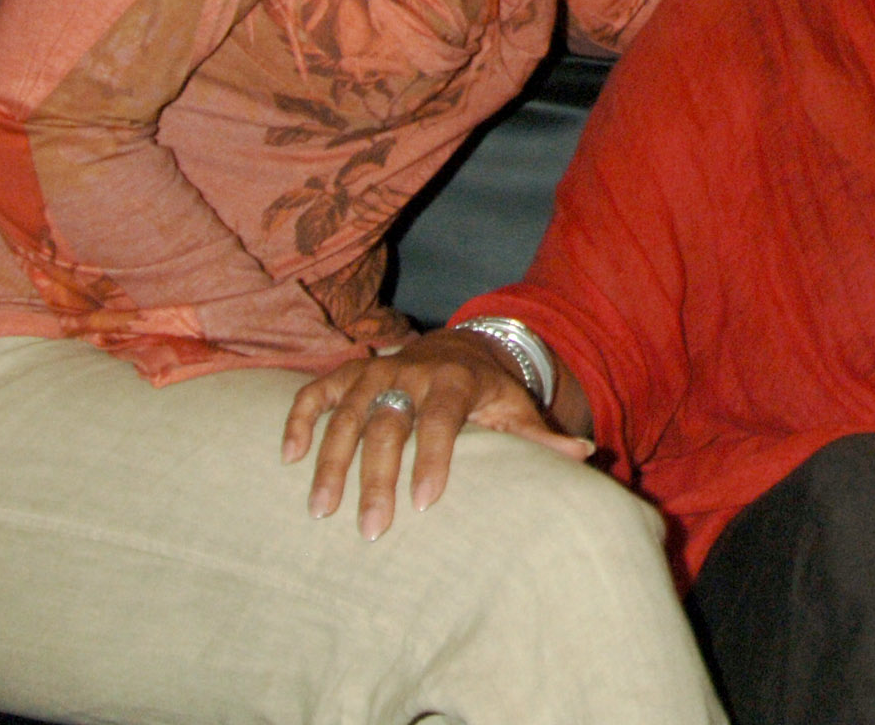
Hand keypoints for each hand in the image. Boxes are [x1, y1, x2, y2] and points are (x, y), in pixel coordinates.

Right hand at [281, 328, 586, 538]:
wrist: (462, 346)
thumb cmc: (490, 391)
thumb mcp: (517, 408)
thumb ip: (542, 436)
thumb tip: (586, 455)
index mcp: (456, 381)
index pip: (443, 419)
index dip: (434, 457)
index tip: (425, 503)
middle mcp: (411, 372)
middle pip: (388, 423)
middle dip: (377, 477)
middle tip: (370, 528)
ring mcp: (376, 372)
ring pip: (347, 412)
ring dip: (330, 460)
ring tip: (320, 510)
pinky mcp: (349, 375)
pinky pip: (316, 392)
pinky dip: (299, 419)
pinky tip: (288, 458)